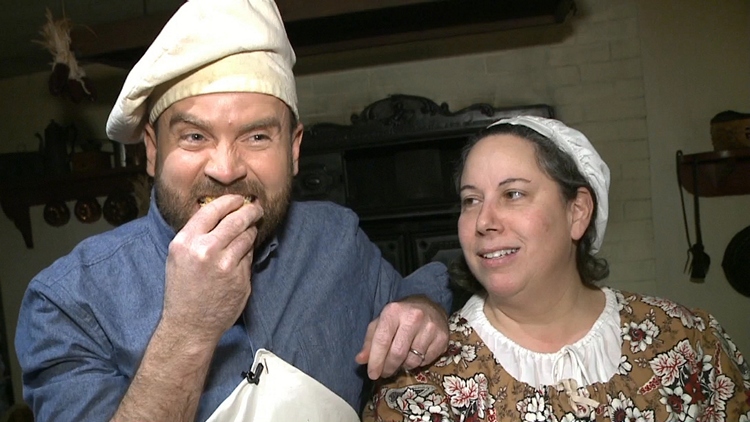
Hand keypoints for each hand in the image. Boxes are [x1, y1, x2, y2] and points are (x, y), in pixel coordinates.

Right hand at [162, 194, 262, 343]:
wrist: (190, 325)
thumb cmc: (182, 290)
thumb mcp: (178, 257)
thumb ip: (196, 234)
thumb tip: (219, 212)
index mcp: (186, 242)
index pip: (213, 210)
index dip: (230, 201)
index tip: (239, 199)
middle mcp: (205, 250)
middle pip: (236, 219)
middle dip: (250, 210)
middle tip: (256, 208)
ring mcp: (226, 265)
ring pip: (247, 237)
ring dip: (251, 231)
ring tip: (251, 230)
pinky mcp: (241, 278)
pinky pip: (249, 256)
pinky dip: (248, 252)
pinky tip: (243, 254)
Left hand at [355, 295, 448, 378]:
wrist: (430, 306)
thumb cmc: (400, 316)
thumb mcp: (382, 323)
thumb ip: (370, 341)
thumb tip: (360, 360)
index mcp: (393, 311)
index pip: (382, 341)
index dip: (376, 361)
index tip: (372, 374)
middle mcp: (413, 317)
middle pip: (397, 353)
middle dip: (388, 368)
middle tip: (385, 373)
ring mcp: (430, 327)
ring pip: (412, 360)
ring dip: (404, 366)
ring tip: (401, 359)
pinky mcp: (442, 337)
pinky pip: (426, 361)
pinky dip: (418, 363)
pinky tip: (415, 354)